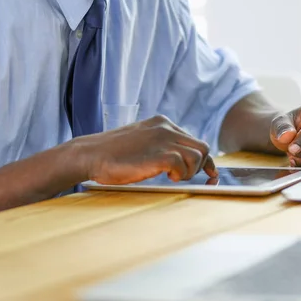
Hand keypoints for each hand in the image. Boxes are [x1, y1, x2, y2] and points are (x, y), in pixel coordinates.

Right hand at [78, 115, 217, 184]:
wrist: (91, 155)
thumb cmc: (112, 154)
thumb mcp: (141, 141)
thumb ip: (160, 144)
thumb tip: (181, 161)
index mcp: (162, 123)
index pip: (194, 140)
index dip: (204, 160)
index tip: (210, 173)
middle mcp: (166, 128)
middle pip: (202, 147)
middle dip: (201, 166)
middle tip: (188, 178)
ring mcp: (163, 140)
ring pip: (198, 156)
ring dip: (189, 172)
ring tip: (172, 177)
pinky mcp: (159, 154)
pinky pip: (184, 165)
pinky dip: (180, 175)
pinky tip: (167, 177)